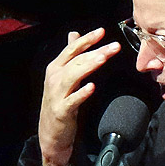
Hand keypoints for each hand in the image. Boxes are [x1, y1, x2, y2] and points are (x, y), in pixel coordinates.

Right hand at [38, 28, 120, 165]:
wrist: (51, 134)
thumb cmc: (60, 102)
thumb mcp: (63, 76)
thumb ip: (71, 55)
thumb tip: (74, 34)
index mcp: (56, 68)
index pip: (72, 49)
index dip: (87, 39)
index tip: (102, 31)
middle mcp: (55, 78)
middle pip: (76, 60)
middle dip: (96, 51)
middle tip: (114, 46)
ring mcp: (57, 94)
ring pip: (73, 76)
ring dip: (88, 66)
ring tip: (102, 59)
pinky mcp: (61, 111)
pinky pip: (72, 100)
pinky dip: (81, 93)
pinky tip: (91, 87)